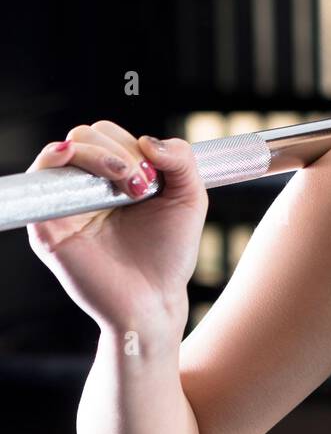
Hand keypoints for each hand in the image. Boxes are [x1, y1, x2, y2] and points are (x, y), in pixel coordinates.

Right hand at [25, 125, 208, 332]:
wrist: (155, 298)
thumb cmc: (169, 253)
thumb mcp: (189, 197)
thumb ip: (181, 157)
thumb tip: (147, 139)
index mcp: (115, 177)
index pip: (108, 135)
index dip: (131, 145)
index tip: (154, 177)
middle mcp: (87, 187)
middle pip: (86, 136)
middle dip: (118, 151)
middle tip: (141, 186)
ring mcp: (67, 204)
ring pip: (66, 150)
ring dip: (99, 155)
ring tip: (128, 185)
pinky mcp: (48, 226)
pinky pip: (38, 181)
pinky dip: (52, 160)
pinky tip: (69, 158)